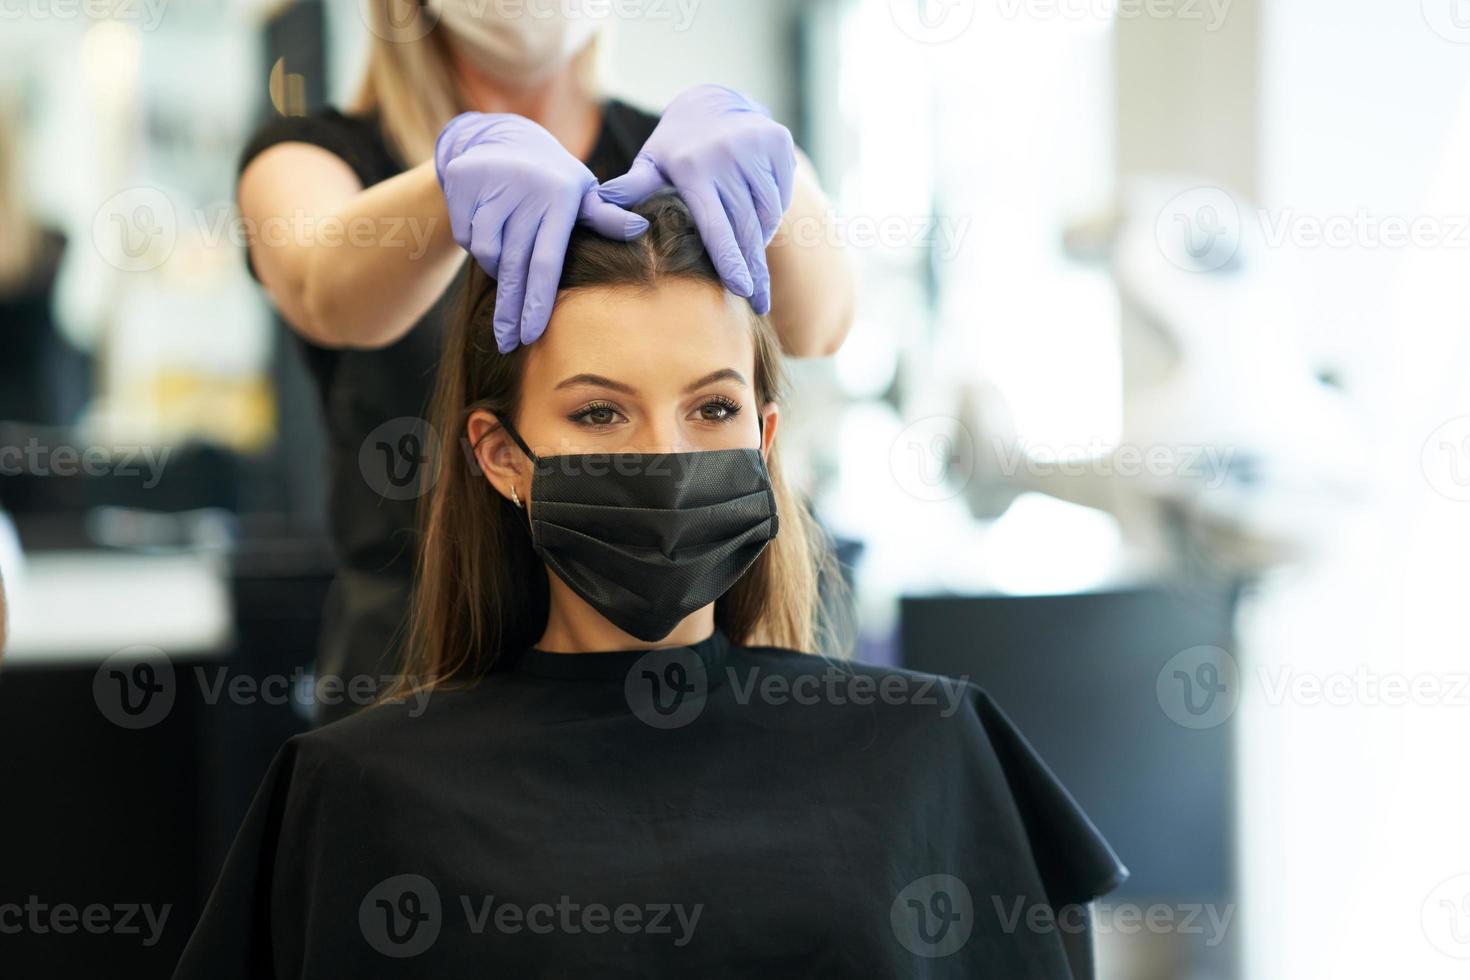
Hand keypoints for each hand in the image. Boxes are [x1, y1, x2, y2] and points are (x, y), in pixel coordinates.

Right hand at [436, 112, 649, 351]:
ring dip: (496, 267)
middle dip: (510, 310)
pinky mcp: (461, 182)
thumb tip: (640, 229)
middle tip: (509, 343)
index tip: (532, 333)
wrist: (501, 138)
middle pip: (514, 267)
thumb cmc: (553, 178)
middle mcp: (525, 189)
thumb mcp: (582, 192)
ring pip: (488, 254)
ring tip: (509, 253)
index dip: (537, 301)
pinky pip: (466, 237)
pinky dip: (476, 244)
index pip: (546, 262)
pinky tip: (489, 228)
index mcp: (560, 197)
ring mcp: (491, 185)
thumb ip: (605, 217)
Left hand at [597, 84, 796, 314]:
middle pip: (746, 228)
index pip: (716, 227)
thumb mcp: (649, 166)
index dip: (731, 262)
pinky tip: (759, 215)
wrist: (712, 103)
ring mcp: (755, 146)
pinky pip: (782, 196)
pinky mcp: (778, 143)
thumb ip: (630, 188)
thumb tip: (599, 205)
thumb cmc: (675, 149)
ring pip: (768, 214)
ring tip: (750, 250)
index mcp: (692, 168)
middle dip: (753, 268)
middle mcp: (726, 154)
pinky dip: (773, 213)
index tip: (743, 291)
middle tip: (759, 301)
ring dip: (760, 238)